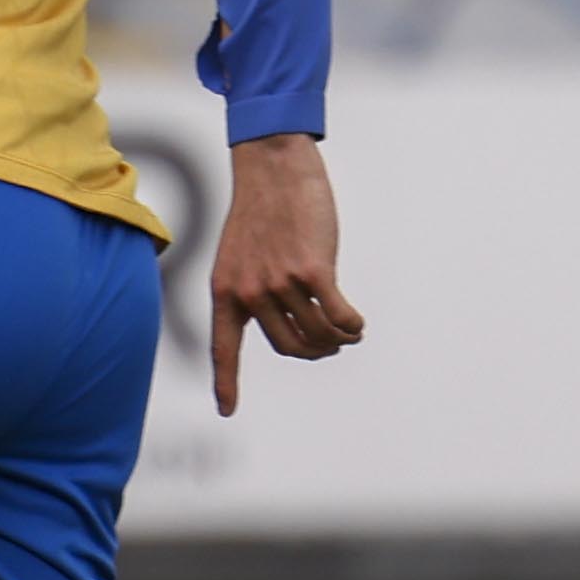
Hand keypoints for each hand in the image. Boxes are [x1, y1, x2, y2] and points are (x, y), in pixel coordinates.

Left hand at [207, 133, 364, 414]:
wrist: (273, 167)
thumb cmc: (262, 208)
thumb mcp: (241, 253)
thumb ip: (254, 288)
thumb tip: (289, 322)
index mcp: (226, 290)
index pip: (223, 347)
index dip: (225, 383)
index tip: (225, 412)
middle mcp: (250, 292)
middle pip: (289, 346)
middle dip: (315, 351)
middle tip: (331, 343)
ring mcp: (280, 283)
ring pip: (317, 333)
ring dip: (338, 339)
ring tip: (349, 331)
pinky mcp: (312, 270)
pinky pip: (338, 316)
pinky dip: (352, 326)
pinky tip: (357, 324)